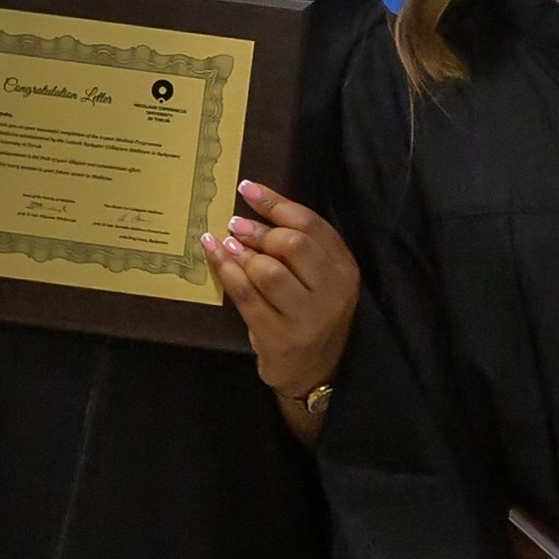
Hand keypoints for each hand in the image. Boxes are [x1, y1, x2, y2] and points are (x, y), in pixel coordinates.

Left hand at [204, 181, 356, 409]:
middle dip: (259, 230)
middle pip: (293, 245)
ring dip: (242, 253)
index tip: (247, 189)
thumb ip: (302, 247)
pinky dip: (227, 271)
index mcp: (344, 270)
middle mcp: (331, 293)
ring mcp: (306, 318)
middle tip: (236, 224)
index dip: (276, 203)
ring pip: (269, 271)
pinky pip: (246, 296)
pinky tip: (214, 255)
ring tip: (227, 244)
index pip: (311, 225)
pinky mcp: (279, 337)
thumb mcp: (321, 278)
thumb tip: (257, 204)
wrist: (316, 369)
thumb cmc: (311, 313)